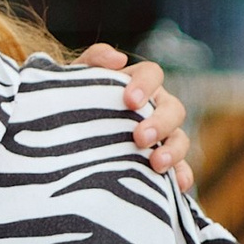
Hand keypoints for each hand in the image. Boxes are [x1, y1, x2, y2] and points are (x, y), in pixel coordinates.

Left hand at [81, 43, 193, 192]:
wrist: (62, 144)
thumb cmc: (72, 105)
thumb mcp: (76, 81)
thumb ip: (93, 61)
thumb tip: (118, 58)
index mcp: (137, 84)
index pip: (152, 74)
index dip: (145, 85)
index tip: (129, 101)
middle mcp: (155, 108)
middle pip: (173, 109)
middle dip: (160, 123)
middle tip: (140, 137)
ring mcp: (162, 137)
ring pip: (180, 139)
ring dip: (173, 151)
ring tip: (156, 164)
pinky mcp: (162, 164)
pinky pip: (180, 170)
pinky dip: (181, 176)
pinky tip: (177, 186)